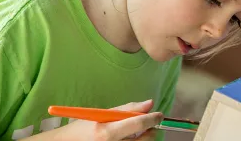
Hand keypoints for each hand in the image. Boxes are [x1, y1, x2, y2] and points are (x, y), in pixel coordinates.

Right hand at [22, 100, 162, 140]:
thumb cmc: (80, 129)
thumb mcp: (100, 115)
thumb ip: (125, 109)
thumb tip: (149, 103)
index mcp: (106, 132)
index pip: (137, 123)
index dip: (152, 118)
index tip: (159, 115)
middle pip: (144, 139)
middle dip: (151, 131)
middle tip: (150, 125)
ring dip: (144, 138)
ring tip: (137, 132)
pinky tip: (128, 139)